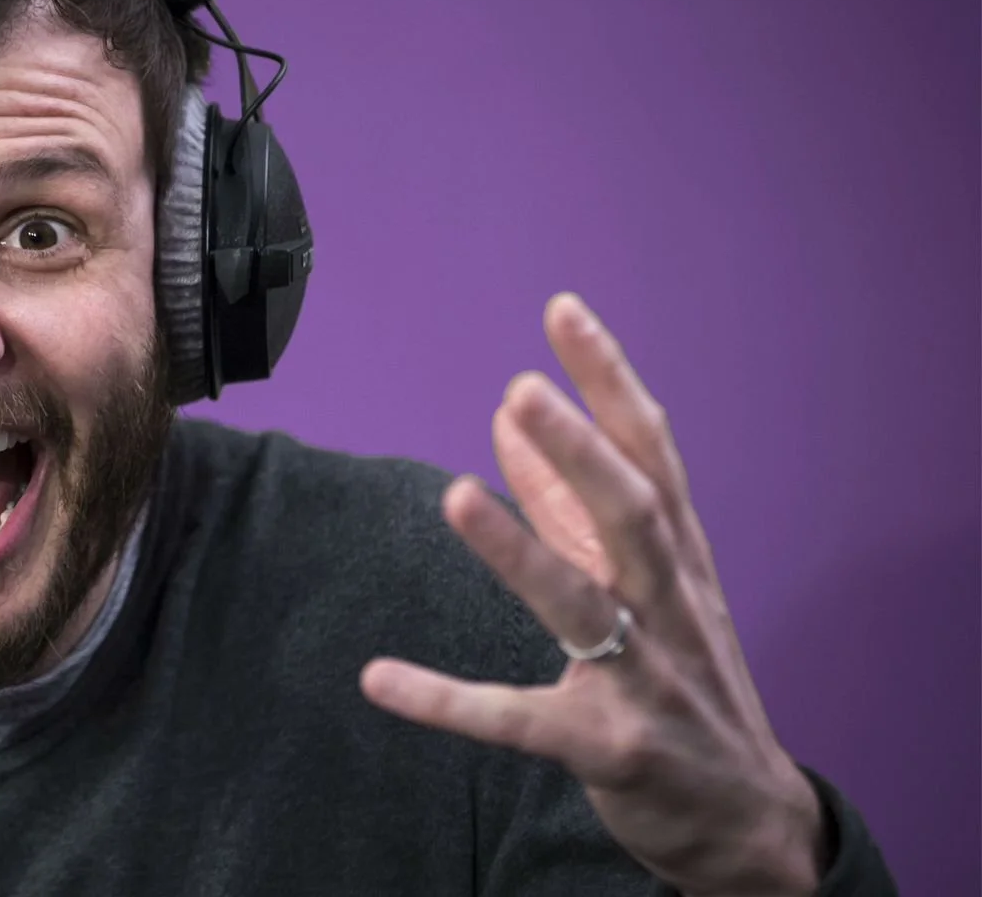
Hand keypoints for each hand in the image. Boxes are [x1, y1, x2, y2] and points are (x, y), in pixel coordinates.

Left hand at [360, 293, 829, 896]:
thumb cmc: (687, 678)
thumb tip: (501, 414)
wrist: (749, 819)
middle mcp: (668, 606)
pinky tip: (380, 679)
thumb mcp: (647, 582)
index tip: (564, 310)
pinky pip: (516, 721)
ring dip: (520, 552)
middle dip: (583, 452)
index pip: (650, 451)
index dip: (609, 380)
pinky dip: (447, 701)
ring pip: (581, 606)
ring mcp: (643, 678)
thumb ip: (568, 500)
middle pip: (632, 514)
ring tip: (457, 496)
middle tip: (524, 389)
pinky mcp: (606, 746)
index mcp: (676, 556)